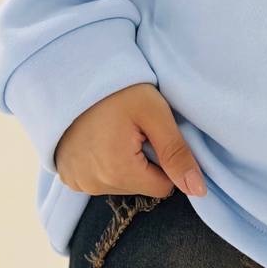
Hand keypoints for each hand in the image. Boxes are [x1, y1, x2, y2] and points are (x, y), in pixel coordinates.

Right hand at [53, 82, 206, 199]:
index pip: (163, 187)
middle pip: (141, 186)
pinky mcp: (68, 177)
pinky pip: (100, 180)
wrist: (76, 77)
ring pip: (121, 184)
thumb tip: (198, 190)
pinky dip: (105, 164)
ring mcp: (78, 182)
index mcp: (118, 172)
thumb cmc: (119, 91)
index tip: (154, 136)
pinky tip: (102, 140)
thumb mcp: (155, 114)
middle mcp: (94, 184)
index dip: (166, 161)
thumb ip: (177, 153)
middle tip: (134, 130)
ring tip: (117, 133)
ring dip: (125, 164)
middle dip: (145, 163)